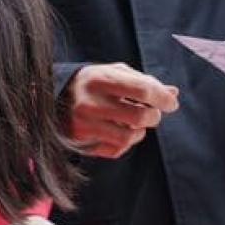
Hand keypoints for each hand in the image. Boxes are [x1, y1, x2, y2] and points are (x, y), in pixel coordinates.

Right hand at [63, 63, 178, 157]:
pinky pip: (115, 150)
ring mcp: (83, 124)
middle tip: (152, 115)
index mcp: (100, 79)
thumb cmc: (91, 84)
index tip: (171, 103)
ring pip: (128, 137)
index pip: (142, 90)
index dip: (163, 98)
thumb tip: (173, 93)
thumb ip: (143, 82)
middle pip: (139, 117)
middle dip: (154, 117)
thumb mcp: (114, 74)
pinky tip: (120, 134)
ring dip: (139, 133)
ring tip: (135, 126)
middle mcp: (90, 102)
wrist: (51, 99)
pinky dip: (124, 144)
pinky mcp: (80, 141)